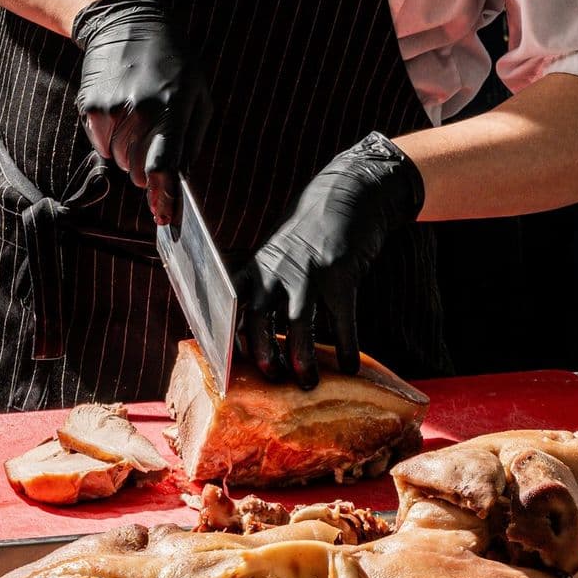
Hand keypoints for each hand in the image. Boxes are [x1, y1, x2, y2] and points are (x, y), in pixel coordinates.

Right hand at [72, 0, 210, 226]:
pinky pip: (100, 144)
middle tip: (151, 146)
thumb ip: (192, 139)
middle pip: (137, 171)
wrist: (128, 22)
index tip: (164, 217)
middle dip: (145, 169)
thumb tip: (181, 178)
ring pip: (117, 160)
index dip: (163, 196)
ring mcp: (112, 109)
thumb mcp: (199, 95)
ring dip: (127, 153)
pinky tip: (119, 114)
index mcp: (173, 110)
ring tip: (136, 121)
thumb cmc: (173, 63)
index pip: (165, 166)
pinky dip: (109, 140)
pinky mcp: (90, 105)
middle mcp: (141, 111)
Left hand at [233, 133, 424, 388]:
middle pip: (259, 316)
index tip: (227, 368)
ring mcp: (308, 271)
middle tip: (271, 378)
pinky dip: (346, 345)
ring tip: (308, 382)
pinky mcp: (341, 273)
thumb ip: (266, 287)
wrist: (348, 194)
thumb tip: (257, 336)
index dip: (228, 337)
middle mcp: (276, 270)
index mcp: (256, 268)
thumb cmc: (310, 233)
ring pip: (298, 321)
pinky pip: (342, 317)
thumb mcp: (277, 255)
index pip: (231, 306)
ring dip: (301, 356)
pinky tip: (350, 366)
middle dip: (262, 351)